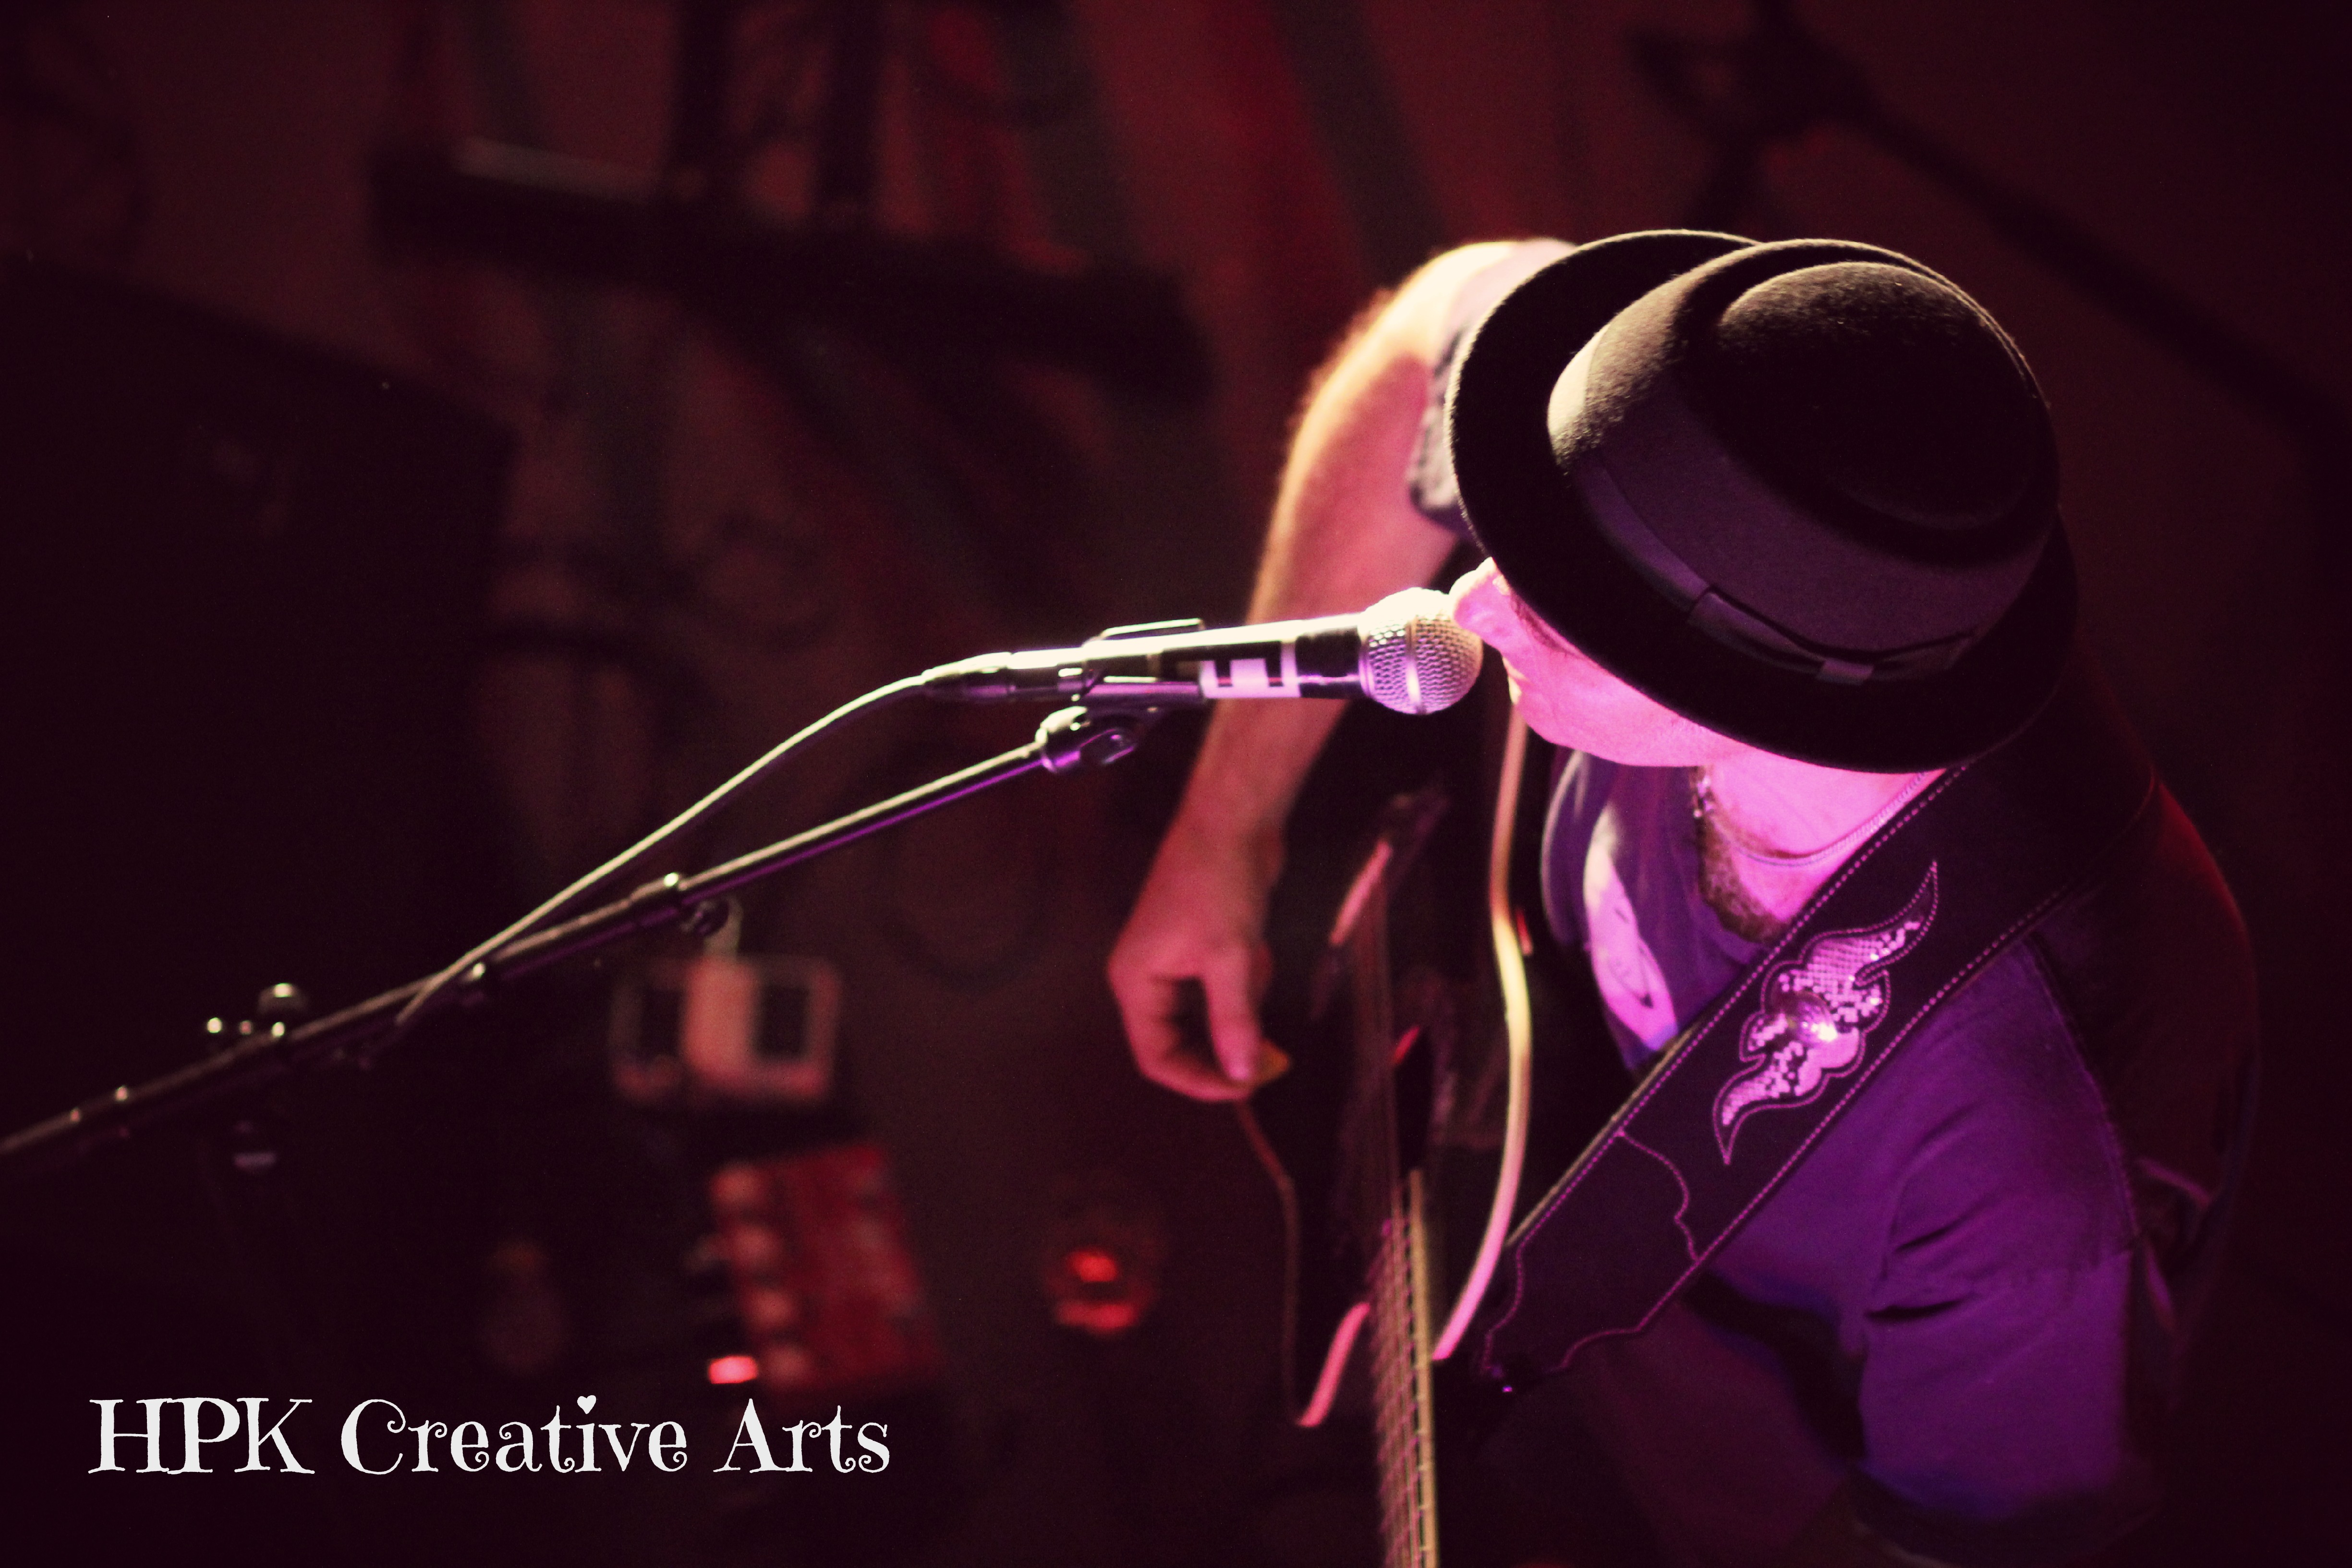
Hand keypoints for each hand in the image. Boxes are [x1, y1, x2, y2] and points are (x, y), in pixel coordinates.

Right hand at [1106, 817, 1284, 1100]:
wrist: (1231, 820)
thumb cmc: (1218, 880)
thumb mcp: (1231, 958)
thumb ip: (1234, 1020)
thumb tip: (1244, 1074)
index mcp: (1136, 982)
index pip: (1157, 1057)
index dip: (1200, 1081)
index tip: (1247, 1086)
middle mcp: (1145, 977)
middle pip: (1179, 1043)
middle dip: (1225, 1051)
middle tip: (1272, 1060)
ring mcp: (1171, 963)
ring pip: (1205, 1017)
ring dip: (1239, 1008)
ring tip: (1258, 964)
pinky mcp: (1197, 949)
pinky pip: (1220, 990)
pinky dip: (1244, 984)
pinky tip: (1257, 950)